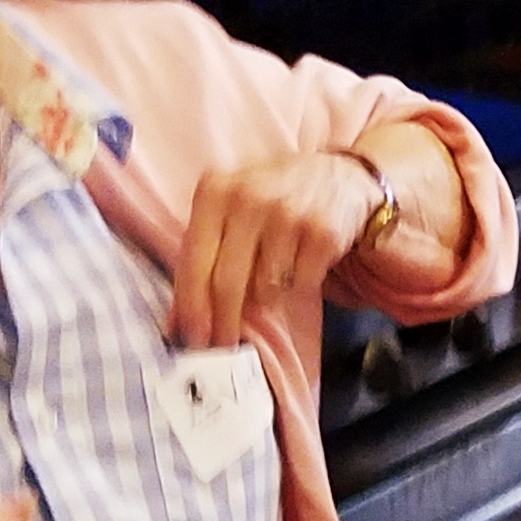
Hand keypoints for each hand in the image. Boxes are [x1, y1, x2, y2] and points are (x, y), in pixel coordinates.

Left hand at [172, 146, 381, 347]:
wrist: (342, 175)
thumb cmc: (274, 198)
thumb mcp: (230, 210)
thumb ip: (201, 256)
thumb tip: (178, 320)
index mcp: (215, 189)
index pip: (195, 261)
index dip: (192, 306)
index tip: (193, 338)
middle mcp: (250, 196)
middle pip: (226, 281)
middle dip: (223, 321)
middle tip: (224, 345)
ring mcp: (289, 213)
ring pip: (265, 286)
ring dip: (267, 292)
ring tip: (275, 271)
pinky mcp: (323, 232)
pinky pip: (300, 283)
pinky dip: (299, 283)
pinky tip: (302, 261)